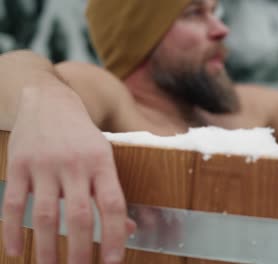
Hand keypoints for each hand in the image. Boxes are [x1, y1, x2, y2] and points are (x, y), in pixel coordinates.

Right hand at [2, 86, 133, 263]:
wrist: (49, 102)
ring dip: (48, 248)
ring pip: (46, 215)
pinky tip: (15, 251)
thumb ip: (110, 192)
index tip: (113, 261)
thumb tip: (127, 229)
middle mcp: (74, 164)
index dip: (114, 235)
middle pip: (79, 215)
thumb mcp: (104, 157)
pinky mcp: (18, 165)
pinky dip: (12, 230)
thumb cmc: (82, 137)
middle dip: (81, 250)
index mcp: (101, 162)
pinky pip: (13, 204)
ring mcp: (44, 164)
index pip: (112, 204)